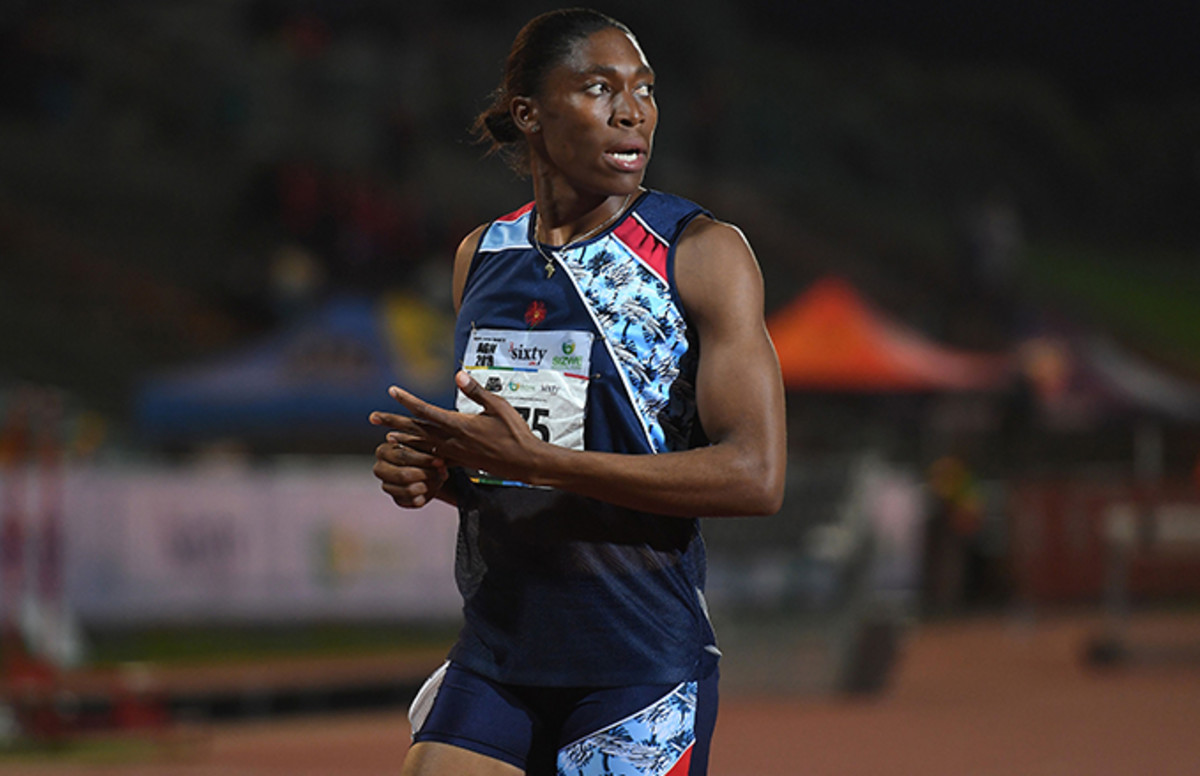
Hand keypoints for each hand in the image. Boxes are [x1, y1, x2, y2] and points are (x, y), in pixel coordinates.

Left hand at [370, 372, 545, 484]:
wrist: (525, 462)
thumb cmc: (515, 432)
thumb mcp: (499, 406)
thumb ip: (476, 391)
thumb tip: (458, 374)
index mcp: (460, 425)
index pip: (427, 412)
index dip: (408, 401)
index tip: (392, 391)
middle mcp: (453, 441)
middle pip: (417, 431)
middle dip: (394, 423)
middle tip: (373, 418)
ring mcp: (456, 453)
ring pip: (423, 446)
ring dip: (404, 440)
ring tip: (386, 438)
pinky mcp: (461, 461)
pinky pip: (436, 458)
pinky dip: (422, 454)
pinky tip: (414, 454)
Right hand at [370, 430, 448, 508]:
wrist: (429, 467)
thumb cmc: (424, 450)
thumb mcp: (423, 444)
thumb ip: (420, 445)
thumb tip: (409, 446)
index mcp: (383, 451)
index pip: (401, 456)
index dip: (423, 459)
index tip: (439, 461)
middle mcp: (380, 469)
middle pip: (403, 475)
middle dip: (425, 474)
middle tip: (441, 471)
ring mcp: (386, 486)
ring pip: (408, 490)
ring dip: (428, 485)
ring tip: (438, 478)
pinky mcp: (397, 499)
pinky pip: (412, 502)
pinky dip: (425, 496)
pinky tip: (431, 487)